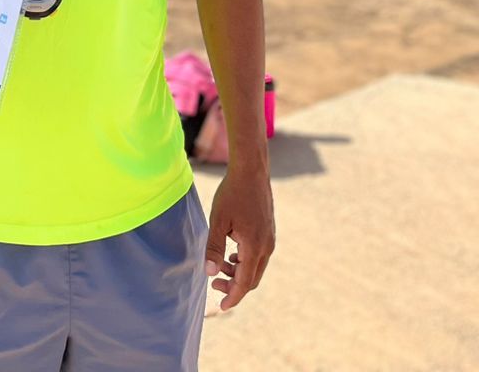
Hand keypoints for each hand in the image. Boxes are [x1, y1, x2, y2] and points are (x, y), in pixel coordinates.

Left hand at [204, 162, 274, 310]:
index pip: (245, 282)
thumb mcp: (218, 221)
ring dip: (238, 272)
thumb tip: (209, 272)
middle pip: (252, 279)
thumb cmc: (232, 194)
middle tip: (213, 282)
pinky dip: (245, 261)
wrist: (251, 172)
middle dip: (234, 286)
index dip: (233, 296)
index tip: (221, 306)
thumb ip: (214, 248)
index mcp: (254, 247)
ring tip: (219, 265)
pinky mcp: (268, 232)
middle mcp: (266, 247)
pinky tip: (231, 253)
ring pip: (256, 268)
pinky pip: (259, 256)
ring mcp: (269, 240)